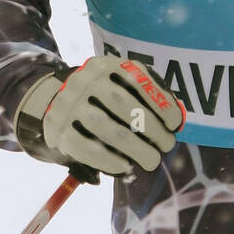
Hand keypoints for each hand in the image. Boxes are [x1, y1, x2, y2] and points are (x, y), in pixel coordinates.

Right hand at [14, 56, 185, 179]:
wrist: (55, 102)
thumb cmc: (102, 98)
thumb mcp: (119, 86)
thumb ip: (145, 96)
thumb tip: (177, 119)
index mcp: (105, 65)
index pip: (137, 79)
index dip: (160, 102)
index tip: (174, 124)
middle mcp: (84, 80)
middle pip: (123, 104)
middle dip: (152, 128)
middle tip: (167, 145)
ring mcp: (68, 104)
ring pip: (107, 128)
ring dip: (135, 148)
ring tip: (152, 160)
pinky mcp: (57, 128)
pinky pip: (86, 149)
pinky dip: (109, 161)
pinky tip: (125, 167)